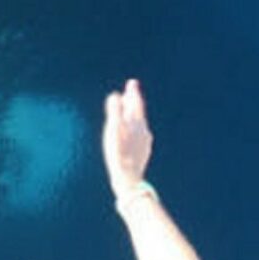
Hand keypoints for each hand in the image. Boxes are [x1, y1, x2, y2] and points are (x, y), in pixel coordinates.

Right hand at [102, 79, 153, 196]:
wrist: (128, 177)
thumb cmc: (119, 152)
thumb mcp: (114, 128)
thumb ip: (115, 110)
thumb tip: (115, 95)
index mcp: (137, 122)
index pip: (136, 103)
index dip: (133, 92)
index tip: (132, 83)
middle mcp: (144, 130)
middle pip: (139, 113)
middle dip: (133, 102)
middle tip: (130, 93)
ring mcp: (145, 142)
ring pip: (140, 124)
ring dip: (133, 116)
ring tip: (128, 113)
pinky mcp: (143, 152)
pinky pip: (139, 136)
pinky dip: (134, 129)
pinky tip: (131, 135)